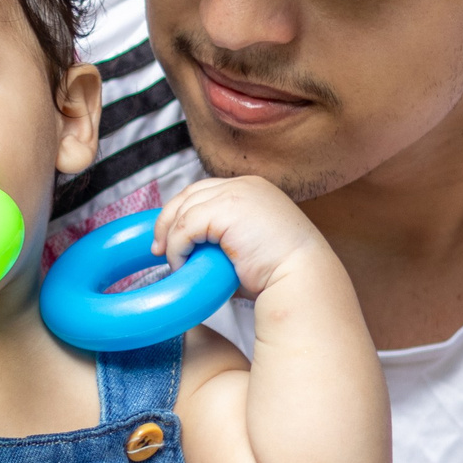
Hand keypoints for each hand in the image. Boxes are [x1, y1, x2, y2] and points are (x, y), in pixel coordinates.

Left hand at [151, 175, 337, 301]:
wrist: (302, 279)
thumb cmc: (277, 272)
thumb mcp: (246, 246)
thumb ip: (222, 239)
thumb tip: (193, 252)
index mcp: (252, 189)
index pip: (204, 192)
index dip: (180, 213)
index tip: (167, 239)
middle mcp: (244, 184)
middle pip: (188, 194)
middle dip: (167, 221)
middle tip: (159, 250)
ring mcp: (236, 192)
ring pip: (183, 210)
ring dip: (172, 239)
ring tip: (178, 264)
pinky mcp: (227, 208)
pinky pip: (185, 225)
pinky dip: (177, 246)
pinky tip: (182, 264)